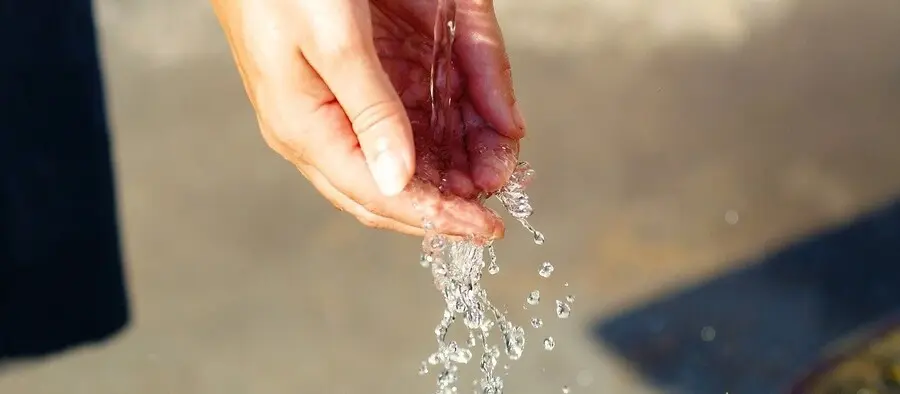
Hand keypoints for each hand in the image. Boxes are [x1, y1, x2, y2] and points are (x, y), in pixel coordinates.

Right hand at [211, 0, 525, 238]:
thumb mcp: (334, 42)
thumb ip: (371, 112)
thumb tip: (400, 183)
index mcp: (306, 128)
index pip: (378, 194)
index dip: (434, 216)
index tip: (484, 229)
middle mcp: (326, 126)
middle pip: (395, 183)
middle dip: (451, 194)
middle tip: (501, 196)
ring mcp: (346, 101)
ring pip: (411, 150)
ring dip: (459, 160)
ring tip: (501, 164)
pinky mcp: (366, 73)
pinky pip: (415, 110)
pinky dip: (455, 120)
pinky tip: (486, 125)